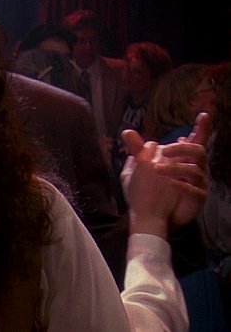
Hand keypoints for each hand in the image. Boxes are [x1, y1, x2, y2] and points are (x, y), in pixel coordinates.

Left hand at [120, 113, 210, 237]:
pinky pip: (195, 190)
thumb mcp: (139, 168)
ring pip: (195, 169)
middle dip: (182, 148)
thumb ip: (137, 149)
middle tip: (164, 150)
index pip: (195, 140)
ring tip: (157, 169)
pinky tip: (171, 185)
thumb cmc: (148, 190)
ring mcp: (198, 183)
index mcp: (182, 158)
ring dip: (176, 167)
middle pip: (198, 150)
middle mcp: (194, 168)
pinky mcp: (198, 198)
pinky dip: (183, 186)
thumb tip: (126, 131)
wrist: (151, 216)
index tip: (203, 114)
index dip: (202, 127)